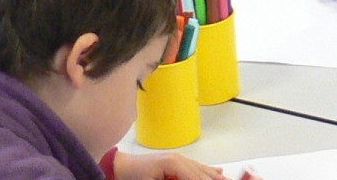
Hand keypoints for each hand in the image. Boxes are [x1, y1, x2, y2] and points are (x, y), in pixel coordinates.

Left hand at [113, 150, 247, 179]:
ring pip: (202, 170)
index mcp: (173, 163)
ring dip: (215, 177)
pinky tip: (219, 173)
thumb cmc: (131, 177)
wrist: (118, 167)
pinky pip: (196, 167)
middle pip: (203, 174)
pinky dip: (209, 171)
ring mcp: (178, 159)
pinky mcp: (175, 161)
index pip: (196, 178)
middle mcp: (179, 158)